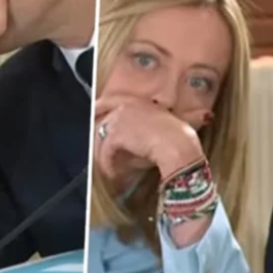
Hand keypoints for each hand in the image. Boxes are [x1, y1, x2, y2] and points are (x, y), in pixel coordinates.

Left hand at [94, 95, 210, 186]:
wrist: (178, 145)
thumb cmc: (178, 139)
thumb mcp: (163, 127)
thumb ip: (146, 127)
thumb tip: (136, 142)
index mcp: (140, 102)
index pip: (114, 99)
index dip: (102, 105)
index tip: (94, 111)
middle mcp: (127, 106)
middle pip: (103, 118)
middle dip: (98, 134)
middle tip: (95, 148)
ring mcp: (120, 118)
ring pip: (102, 136)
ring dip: (102, 154)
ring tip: (108, 166)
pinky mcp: (116, 135)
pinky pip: (105, 150)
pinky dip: (107, 163)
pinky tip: (112, 172)